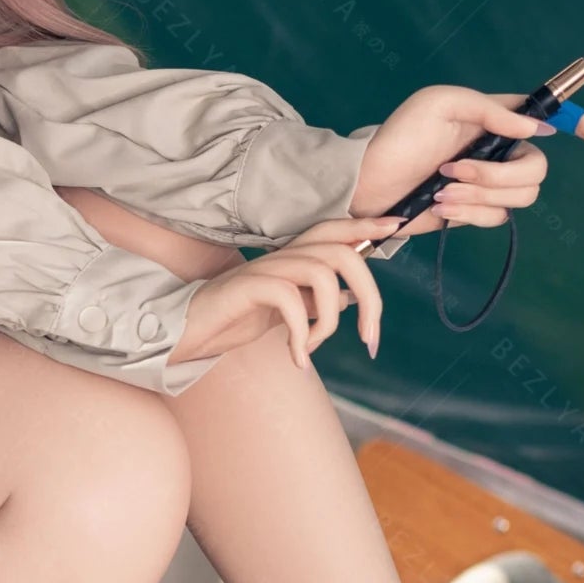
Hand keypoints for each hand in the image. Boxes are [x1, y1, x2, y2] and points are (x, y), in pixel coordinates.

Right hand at [167, 216, 408, 371]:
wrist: (188, 330)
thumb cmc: (234, 318)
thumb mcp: (284, 312)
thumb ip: (314, 301)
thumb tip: (348, 298)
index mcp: (293, 259)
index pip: (335, 232)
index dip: (365, 225)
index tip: (394, 225)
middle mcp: (282, 257)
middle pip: (343, 254)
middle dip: (370, 296)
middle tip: (370, 340)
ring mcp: (265, 269)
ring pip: (322, 274)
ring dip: (331, 321)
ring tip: (316, 348)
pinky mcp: (248, 288)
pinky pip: (291, 301)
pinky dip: (303, 335)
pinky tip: (297, 357)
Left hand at [349, 85, 583, 229]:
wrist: (369, 182)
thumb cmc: (400, 134)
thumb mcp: (441, 103)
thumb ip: (490, 110)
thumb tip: (534, 126)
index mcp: (498, 115)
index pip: (552, 116)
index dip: (582, 126)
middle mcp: (502, 148)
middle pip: (538, 168)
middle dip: (500, 175)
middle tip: (455, 170)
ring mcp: (491, 182)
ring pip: (521, 197)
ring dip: (479, 195)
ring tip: (441, 190)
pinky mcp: (476, 211)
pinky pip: (497, 218)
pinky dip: (469, 214)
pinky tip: (441, 207)